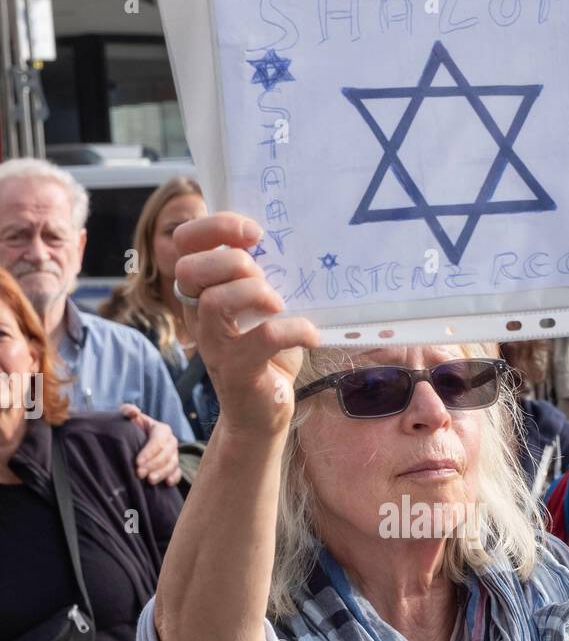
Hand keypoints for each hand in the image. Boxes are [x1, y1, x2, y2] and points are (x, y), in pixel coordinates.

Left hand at [119, 404, 181, 486]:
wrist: (133, 440)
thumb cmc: (130, 428)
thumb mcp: (127, 417)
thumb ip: (127, 410)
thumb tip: (134, 412)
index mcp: (162, 429)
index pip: (159, 440)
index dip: (149, 452)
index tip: (137, 462)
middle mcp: (171, 442)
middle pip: (166, 454)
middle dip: (153, 464)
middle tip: (139, 473)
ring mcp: (174, 455)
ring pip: (172, 465)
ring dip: (162, 473)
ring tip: (149, 481)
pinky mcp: (173, 467)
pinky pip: (177, 473)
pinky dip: (174, 478)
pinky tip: (166, 483)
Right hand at [172, 212, 319, 440]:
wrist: (262, 413)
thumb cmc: (266, 354)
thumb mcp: (263, 306)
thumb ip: (266, 274)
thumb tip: (297, 238)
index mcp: (202, 292)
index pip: (185, 243)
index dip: (214, 227)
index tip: (255, 233)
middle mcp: (199, 316)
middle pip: (190, 270)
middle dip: (233, 261)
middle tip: (265, 277)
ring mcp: (214, 345)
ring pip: (215, 302)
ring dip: (256, 294)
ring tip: (280, 306)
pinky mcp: (237, 371)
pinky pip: (262, 339)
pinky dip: (294, 330)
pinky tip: (310, 335)